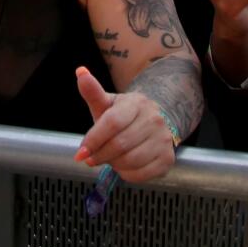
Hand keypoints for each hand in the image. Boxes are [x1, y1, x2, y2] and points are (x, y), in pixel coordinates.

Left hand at [74, 68, 177, 183]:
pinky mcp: (167, 159)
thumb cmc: (123, 116)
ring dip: (114, 165)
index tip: (80, 153)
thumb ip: (93, 92)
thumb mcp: (108, 104)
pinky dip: (127, 174)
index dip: (94, 139)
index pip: (112, 122)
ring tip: (110, 159)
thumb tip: (80, 72)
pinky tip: (123, 166)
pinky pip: (141, 174)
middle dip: (101, 155)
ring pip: (131, 161)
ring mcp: (163, 140)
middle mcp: (153, 119)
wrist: (154, 123)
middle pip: (120, 144)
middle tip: (92, 159)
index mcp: (136, 103)